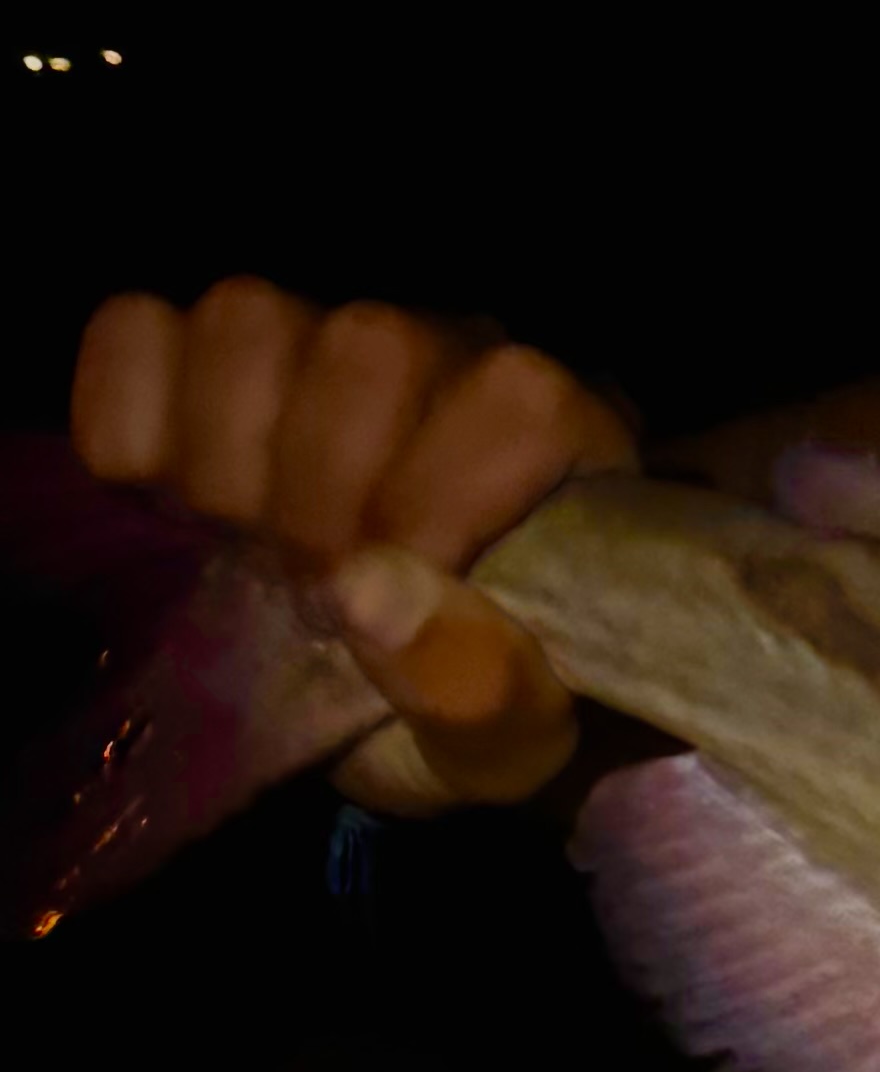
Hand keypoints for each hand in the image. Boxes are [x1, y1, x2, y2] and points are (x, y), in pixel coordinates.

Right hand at [67, 284, 636, 811]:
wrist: (384, 710)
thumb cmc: (466, 713)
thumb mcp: (503, 751)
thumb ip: (481, 694)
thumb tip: (369, 595)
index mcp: (561, 436)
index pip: (512, 397)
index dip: (433, 502)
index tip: (388, 604)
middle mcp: (448, 357)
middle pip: (367, 346)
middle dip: (319, 493)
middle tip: (310, 592)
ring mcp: (321, 344)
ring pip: (250, 320)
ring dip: (223, 454)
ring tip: (241, 543)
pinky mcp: (203, 362)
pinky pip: (137, 329)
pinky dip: (125, 413)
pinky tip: (156, 497)